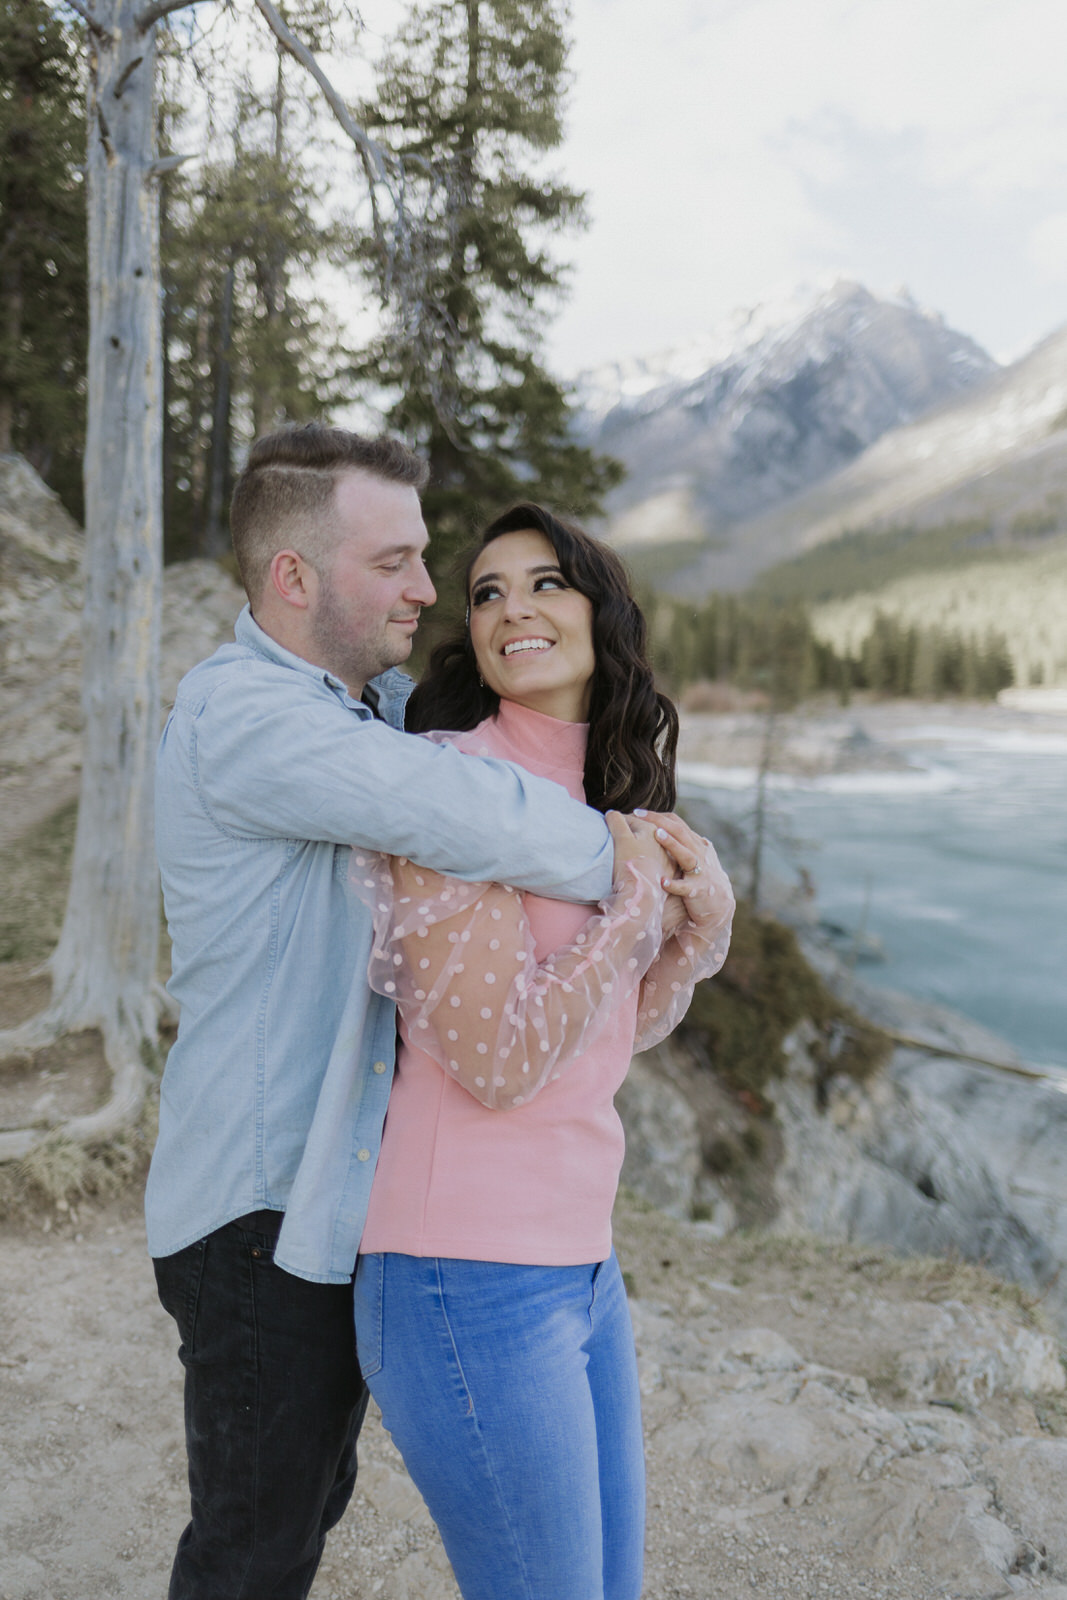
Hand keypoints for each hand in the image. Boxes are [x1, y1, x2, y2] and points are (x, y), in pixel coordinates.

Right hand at [606, 810, 671, 888]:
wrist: (642, 895)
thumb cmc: (631, 865)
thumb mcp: (621, 838)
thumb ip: (616, 821)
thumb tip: (612, 813)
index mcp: (653, 828)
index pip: (630, 820)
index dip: (616, 822)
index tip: (607, 828)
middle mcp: (664, 840)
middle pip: (642, 832)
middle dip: (629, 832)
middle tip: (615, 839)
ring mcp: (668, 857)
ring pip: (651, 846)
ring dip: (640, 846)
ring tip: (628, 852)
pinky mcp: (668, 873)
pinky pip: (656, 862)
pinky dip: (648, 860)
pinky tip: (641, 865)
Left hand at [633, 810, 734, 936]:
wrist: (720, 906)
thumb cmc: (702, 879)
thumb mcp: (695, 857)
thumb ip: (681, 844)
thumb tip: (661, 829)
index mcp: (696, 844)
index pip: (677, 823)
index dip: (659, 816)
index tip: (638, 812)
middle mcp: (699, 854)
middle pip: (680, 832)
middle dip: (659, 821)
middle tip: (639, 813)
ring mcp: (700, 872)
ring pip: (686, 854)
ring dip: (672, 844)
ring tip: (657, 835)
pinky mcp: (698, 891)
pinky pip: (685, 887)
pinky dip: (674, 884)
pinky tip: (663, 881)